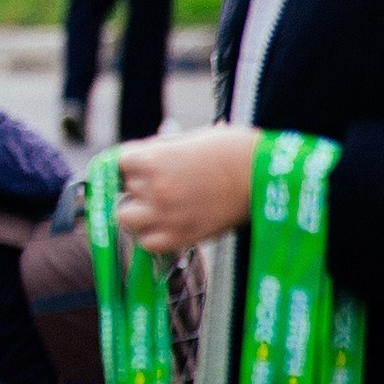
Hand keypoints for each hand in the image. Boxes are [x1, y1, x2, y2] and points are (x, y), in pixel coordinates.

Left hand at [112, 126, 260, 254]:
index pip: (117, 163)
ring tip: (156, 209)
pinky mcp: (182, 236)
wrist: (265, 175)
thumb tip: (137, 162)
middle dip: (134, 189)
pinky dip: (152, 237)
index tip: (138, 167)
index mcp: (153, 158)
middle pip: (122, 192)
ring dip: (137, 213)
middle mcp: (154, 188)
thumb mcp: (188, 140)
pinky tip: (167, 226)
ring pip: (126, 219)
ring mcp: (166, 215)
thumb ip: (159, 152)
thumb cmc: (232, 150)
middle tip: (154, 187)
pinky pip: (148, 243)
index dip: (129, 165)